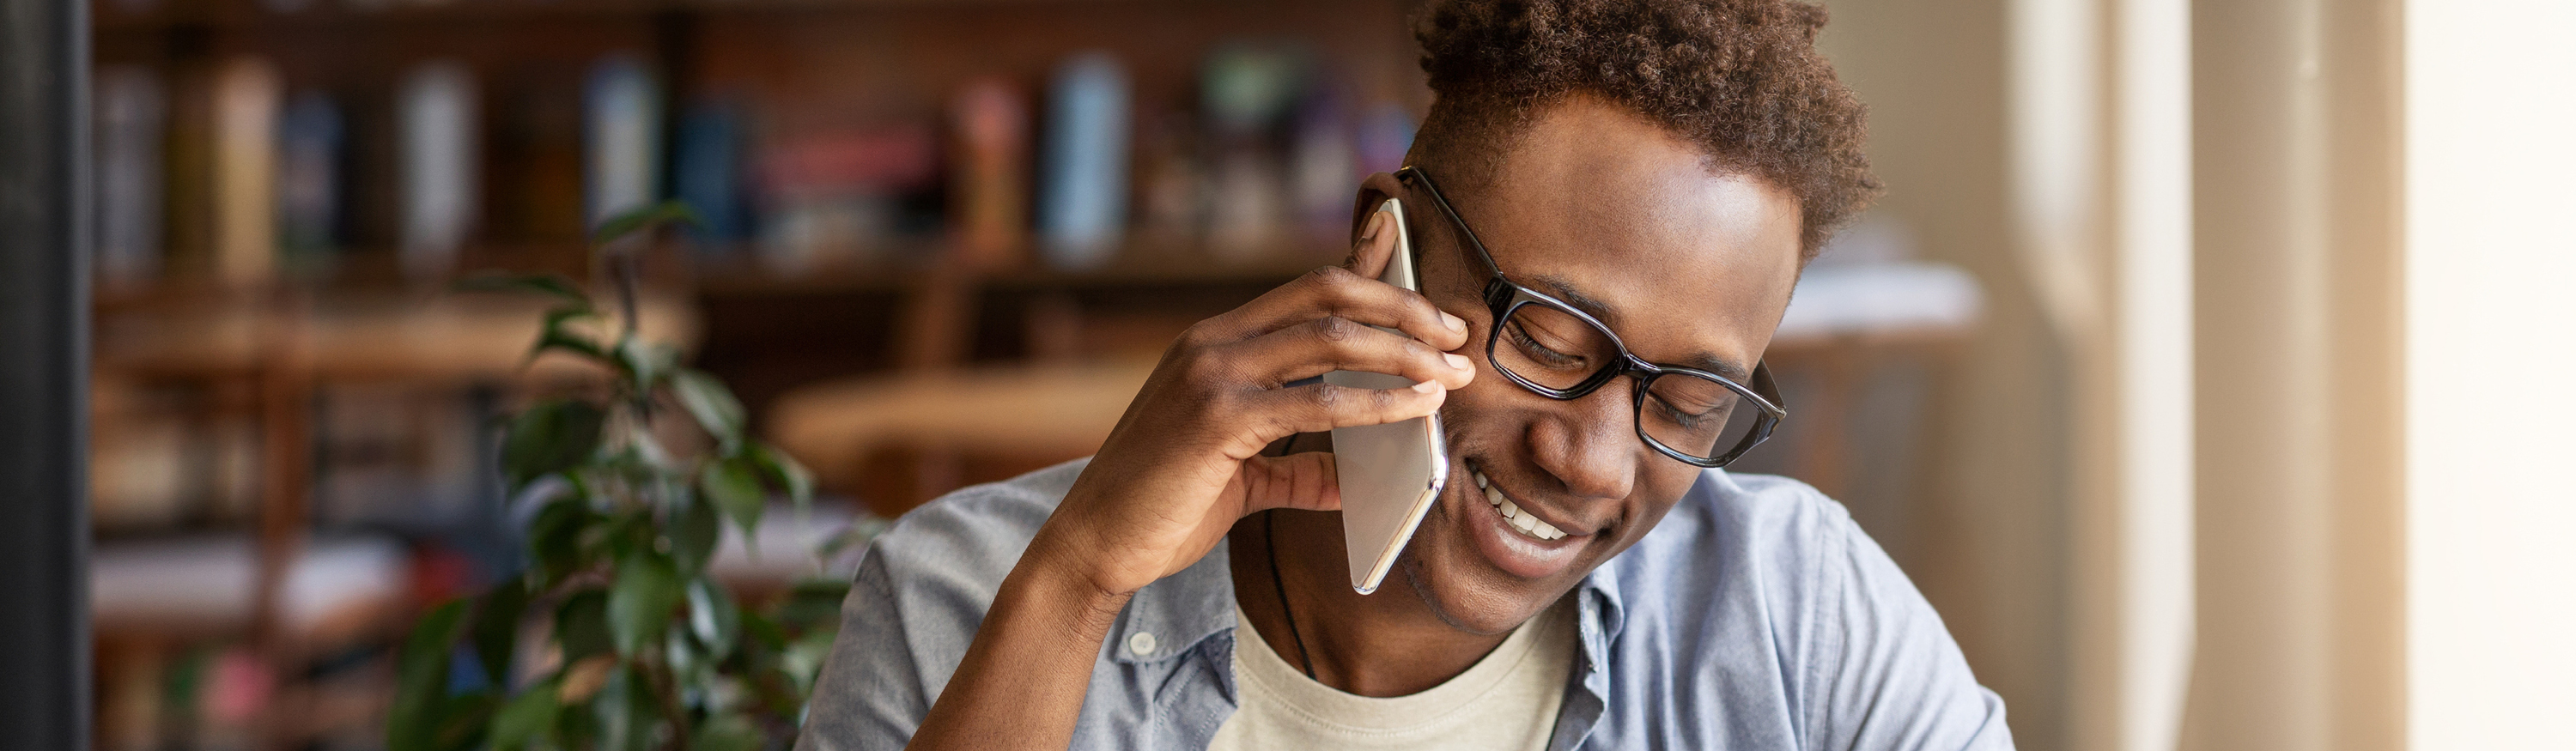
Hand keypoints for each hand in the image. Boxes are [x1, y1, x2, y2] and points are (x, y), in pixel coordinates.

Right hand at [1027, 209, 1476, 598]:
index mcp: (1214, 341)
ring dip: (1405, 353)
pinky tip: (1418, 410)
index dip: (1376, 285)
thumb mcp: (1240, 476)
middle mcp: (1212, 343)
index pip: (1309, 290)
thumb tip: (1357, 479)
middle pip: (1328, 295)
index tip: (1433, 310)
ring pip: (1330, 339)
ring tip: (1453, 375)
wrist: (1094, 544)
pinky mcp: (1218, 419)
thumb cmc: (1161, 507)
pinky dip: (1377, 402)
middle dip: (1404, 309)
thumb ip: (1297, 468)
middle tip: (1458, 336)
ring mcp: (1212, 375)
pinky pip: (1316, 400)